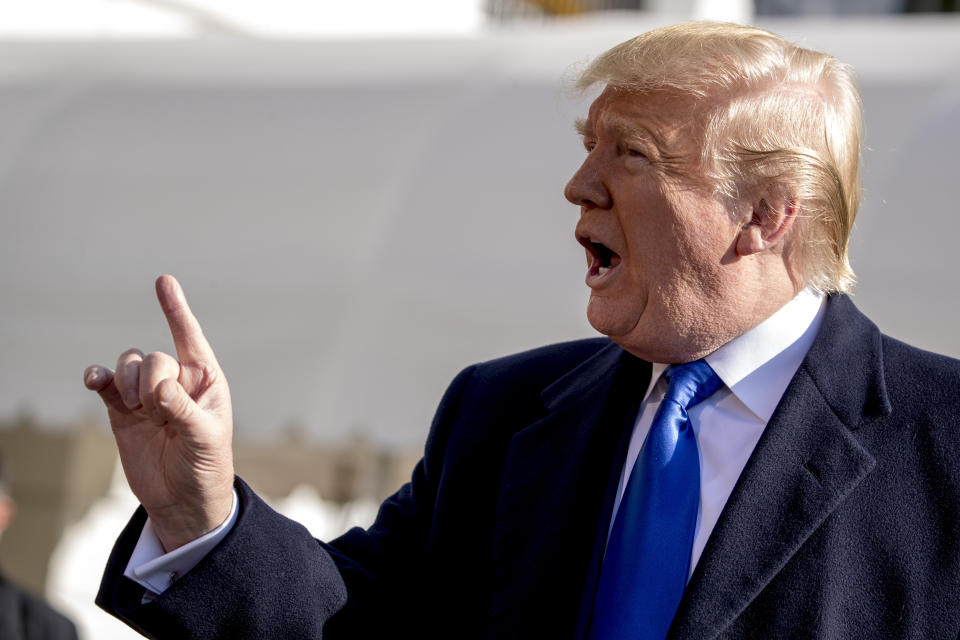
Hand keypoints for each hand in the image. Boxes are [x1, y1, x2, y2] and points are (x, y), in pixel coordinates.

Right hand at [84, 275, 233, 550]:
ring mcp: (147, 395)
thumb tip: (157, 388)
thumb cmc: (206, 464)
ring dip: (129, 383)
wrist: (182, 499)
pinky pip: (105, 384)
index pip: (189, 337)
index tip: (163, 281)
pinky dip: (98, 378)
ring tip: (144, 413)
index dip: (175, 309)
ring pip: (129, 365)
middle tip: (161, 412)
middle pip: (154, 357)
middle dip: (152, 380)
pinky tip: (94, 381)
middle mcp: (175, 381)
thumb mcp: (203, 437)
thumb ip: (182, 409)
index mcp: (204, 380)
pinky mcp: (122, 411)